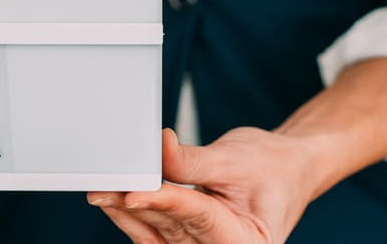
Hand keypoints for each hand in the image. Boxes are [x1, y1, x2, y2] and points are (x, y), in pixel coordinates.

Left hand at [89, 59, 386, 243]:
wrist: (285, 169)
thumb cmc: (271, 166)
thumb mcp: (235, 158)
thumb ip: (192, 161)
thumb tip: (157, 151)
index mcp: (249, 240)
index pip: (197, 218)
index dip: (163, 204)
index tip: (132, 192)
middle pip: (171, 227)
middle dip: (135, 205)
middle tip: (105, 185)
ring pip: (157, 233)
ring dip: (127, 212)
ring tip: (101, 191)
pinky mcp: (187, 238)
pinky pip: (155, 232)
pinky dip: (134, 214)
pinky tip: (114, 199)